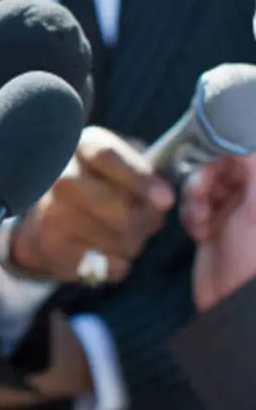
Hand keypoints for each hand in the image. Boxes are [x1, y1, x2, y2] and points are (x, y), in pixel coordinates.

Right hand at [11, 126, 174, 282]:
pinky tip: (104, 250)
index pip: (108, 157)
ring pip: (120, 240)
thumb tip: (163, 198)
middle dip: (146, 220)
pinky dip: (116, 263)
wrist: (47, 216)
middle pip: (121, 207)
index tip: (166, 200)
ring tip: (120, 233)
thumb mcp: (121, 162)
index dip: (140, 178)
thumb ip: (146, 170)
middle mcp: (60, 177)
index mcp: (81, 147)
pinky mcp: (53, 247)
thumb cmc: (98, 185)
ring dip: (132, 242)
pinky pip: (108, 264)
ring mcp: (52, 213)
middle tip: (148, 220)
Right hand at [181, 154, 255, 311]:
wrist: (237, 305)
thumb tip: (240, 134)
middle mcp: (253, 195)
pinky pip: (193, 206)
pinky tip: (199, 232)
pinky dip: (191, 215)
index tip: (208, 154)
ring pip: (204, 183)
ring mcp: (233, 211)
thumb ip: (252, 165)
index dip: (222, 149)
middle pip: (221, 164)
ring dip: (195, 197)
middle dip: (204, 176)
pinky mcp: (214, 226)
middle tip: (201, 194)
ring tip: (200, 219)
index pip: (244, 150)